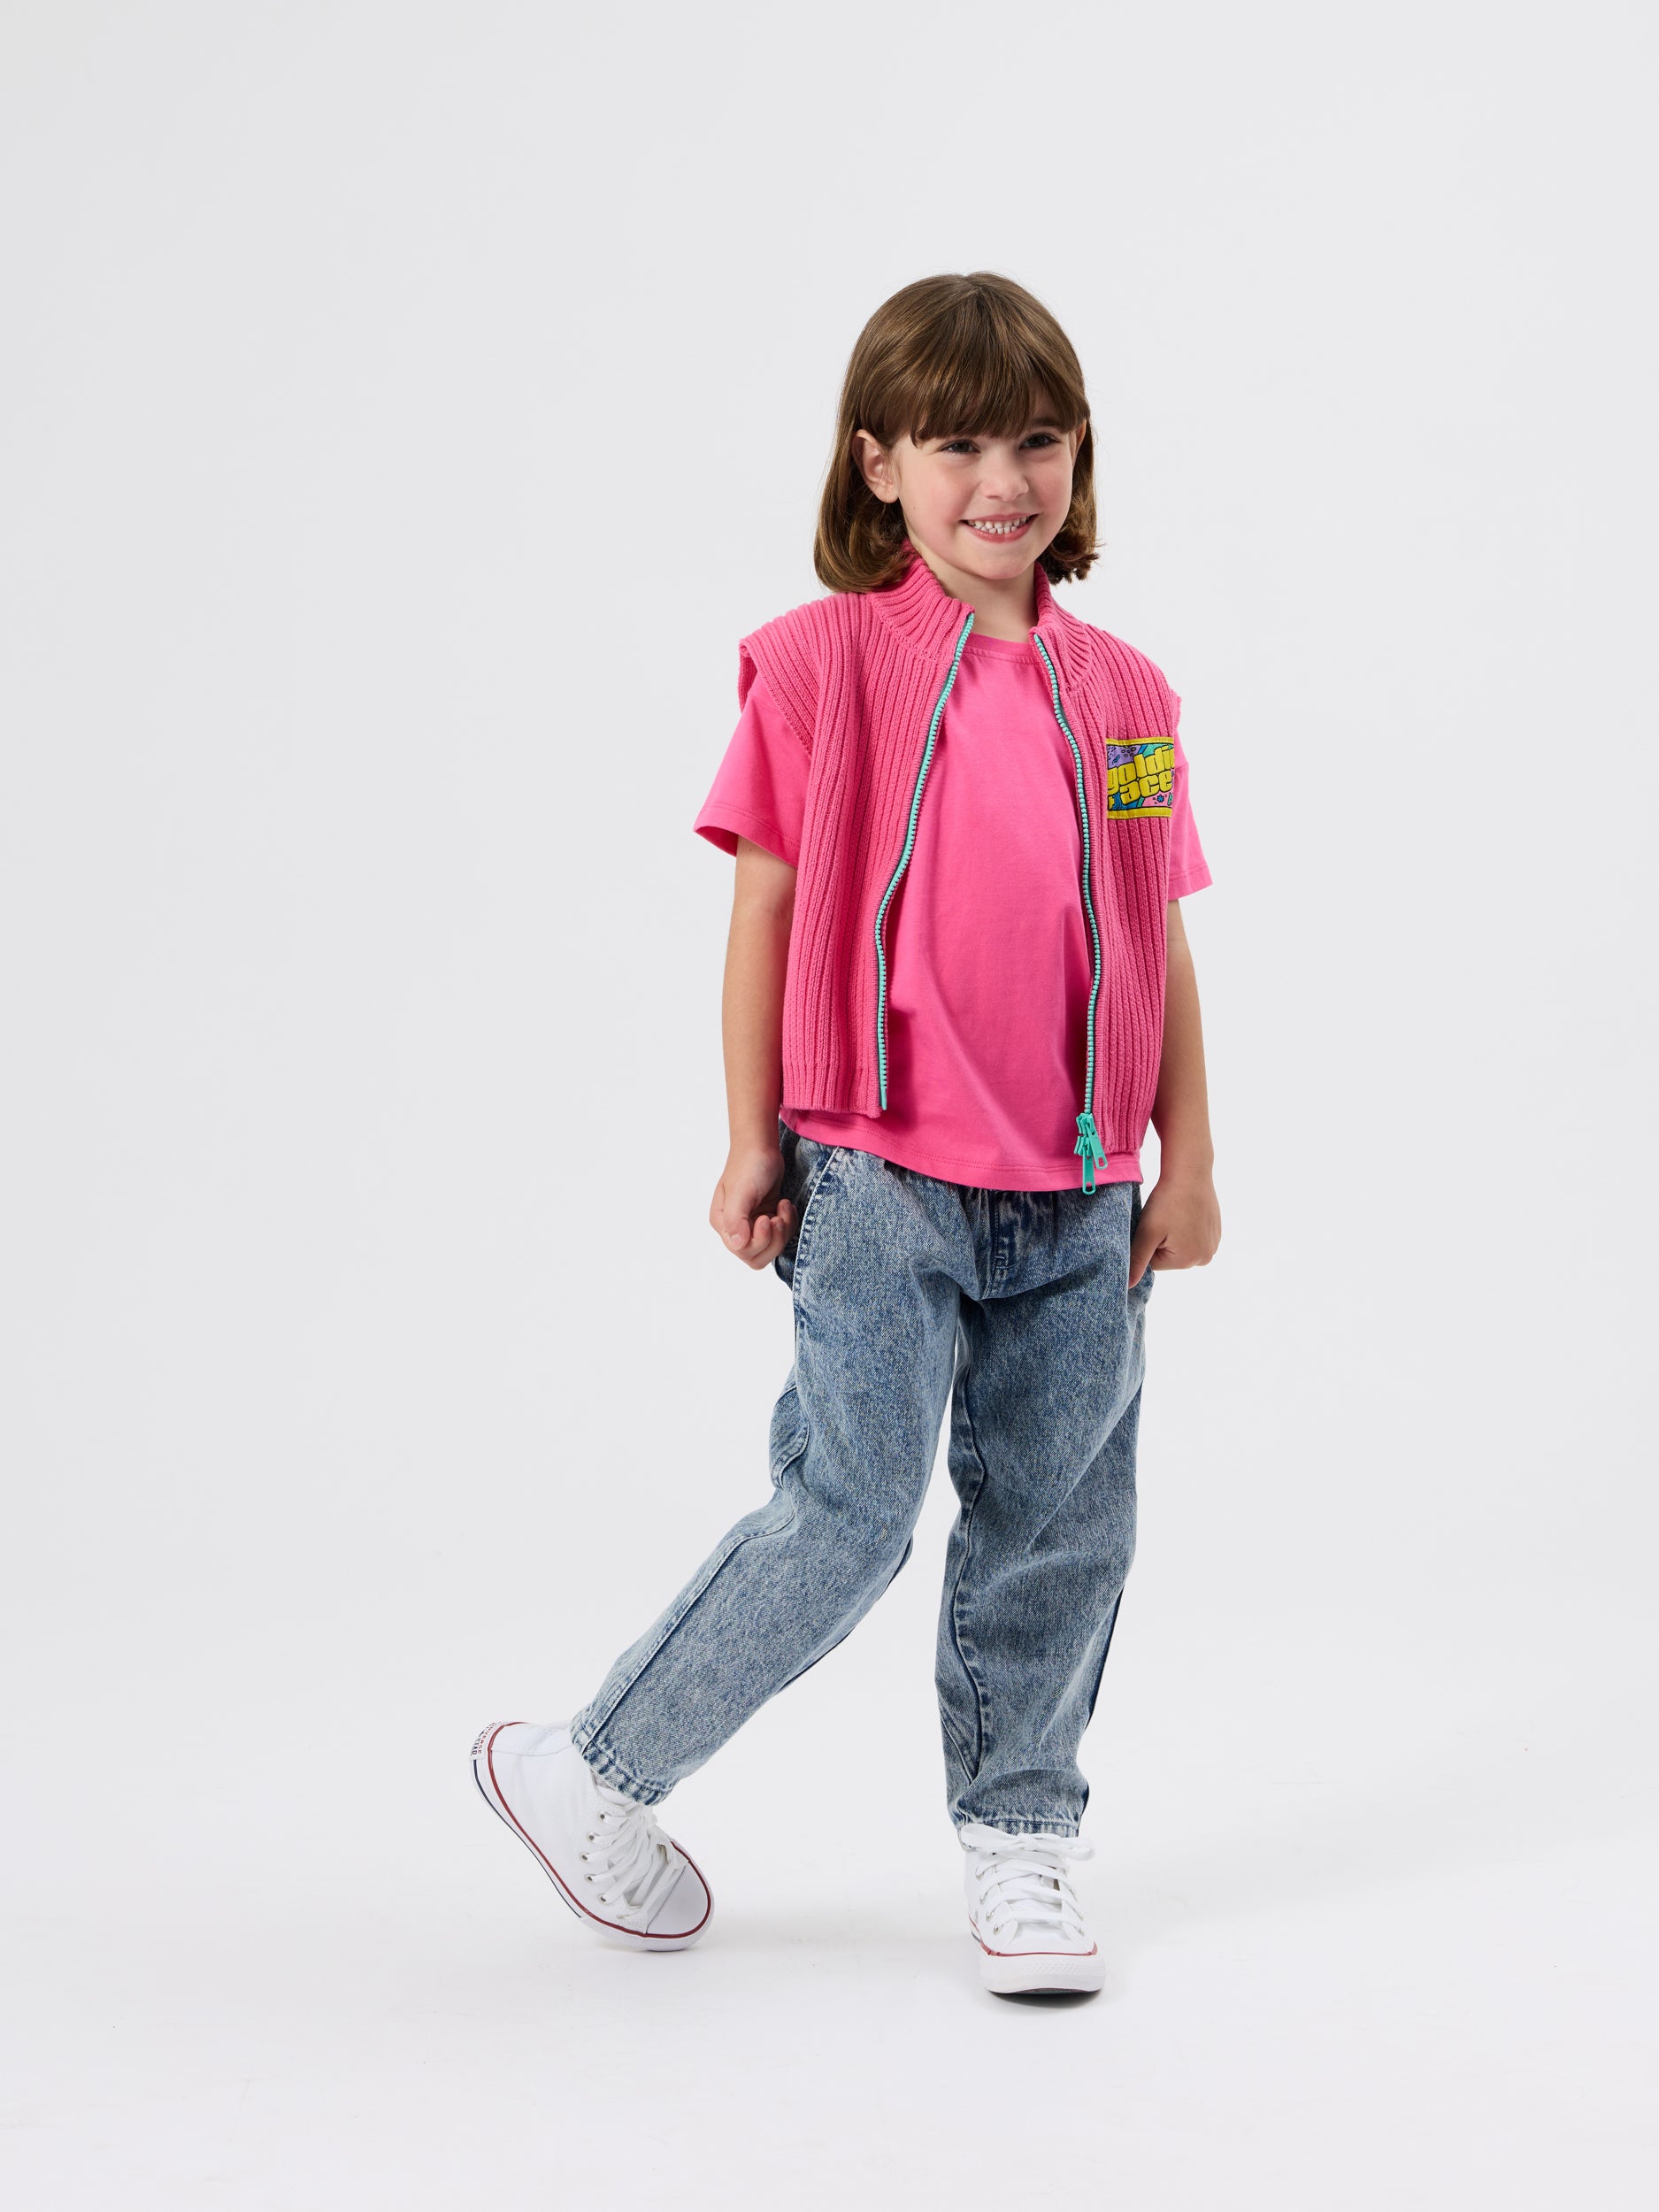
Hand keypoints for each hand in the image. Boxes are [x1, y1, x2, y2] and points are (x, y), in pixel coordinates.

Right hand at [710, 1142, 797, 1269]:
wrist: (761, 1146)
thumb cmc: (749, 1165)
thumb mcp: (741, 1191)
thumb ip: (736, 1219)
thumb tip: (737, 1245)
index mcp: (723, 1223)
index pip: (743, 1251)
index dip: (760, 1240)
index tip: (767, 1218)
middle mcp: (736, 1227)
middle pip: (758, 1256)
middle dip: (774, 1240)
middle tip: (778, 1217)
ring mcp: (752, 1224)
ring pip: (772, 1247)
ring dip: (784, 1230)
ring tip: (783, 1206)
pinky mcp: (767, 1218)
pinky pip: (781, 1235)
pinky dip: (789, 1223)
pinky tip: (785, 1204)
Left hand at [1128, 1168, 1220, 1286]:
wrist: (1190, 1172)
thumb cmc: (1167, 1201)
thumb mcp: (1148, 1232)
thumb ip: (1138, 1260)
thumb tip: (1128, 1286)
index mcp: (1189, 1261)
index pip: (1155, 1262)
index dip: (1148, 1244)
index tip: (1152, 1225)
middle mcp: (1206, 1257)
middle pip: (1169, 1257)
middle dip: (1162, 1241)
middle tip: (1163, 1219)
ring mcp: (1213, 1244)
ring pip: (1180, 1246)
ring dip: (1173, 1233)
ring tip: (1175, 1214)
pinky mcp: (1216, 1231)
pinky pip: (1192, 1236)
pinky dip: (1185, 1226)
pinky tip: (1185, 1211)